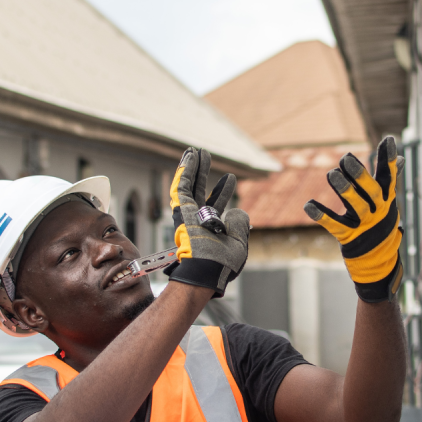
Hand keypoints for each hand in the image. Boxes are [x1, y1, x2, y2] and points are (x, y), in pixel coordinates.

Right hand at [166, 147, 249, 295]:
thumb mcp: (239, 242)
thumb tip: (237, 209)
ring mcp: (188, 214)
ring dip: (192, 167)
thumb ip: (240, 224)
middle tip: (205, 156)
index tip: (229, 178)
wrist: (207, 270)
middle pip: (199, 191)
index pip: (216, 204)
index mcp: (210, 228)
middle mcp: (197, 220)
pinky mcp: (181, 209)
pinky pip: (181, 186)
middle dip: (203, 173)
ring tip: (195, 151)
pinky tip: (190, 156)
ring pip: (189, 185)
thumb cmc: (222, 263)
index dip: (222, 190)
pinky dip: (185, 170)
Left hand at [304, 136, 403, 302]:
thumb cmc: (380, 223)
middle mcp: (379, 211)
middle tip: (345, 157)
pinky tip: (308, 205)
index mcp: (387, 199)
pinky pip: (334, 225)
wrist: (379, 261)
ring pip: (355, 206)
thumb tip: (401, 158)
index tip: (387, 140)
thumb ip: (390, 179)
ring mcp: (364, 225)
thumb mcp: (387, 202)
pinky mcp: (349, 237)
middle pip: (370, 191)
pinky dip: (321, 215)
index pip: (389, 176)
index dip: (388, 159)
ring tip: (331, 173)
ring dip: (343, 190)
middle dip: (359, 174)